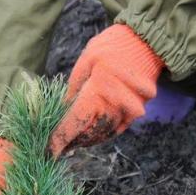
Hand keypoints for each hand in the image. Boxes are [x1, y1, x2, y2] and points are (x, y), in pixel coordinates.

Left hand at [49, 24, 164, 156]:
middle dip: (73, 142)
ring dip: (87, 140)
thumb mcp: (85, 62)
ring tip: (74, 140)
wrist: (146, 42)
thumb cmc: (111, 47)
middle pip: (89, 135)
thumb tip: (64, 110)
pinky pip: (116, 130)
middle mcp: (114, 107)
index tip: (49, 152)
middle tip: (59, 145)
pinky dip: (103, 134)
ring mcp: (128, 112)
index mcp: (97, 92)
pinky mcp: (136, 113)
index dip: (59, 140)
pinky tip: (92, 133)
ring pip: (103, 135)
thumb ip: (74, 88)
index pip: (74, 124)